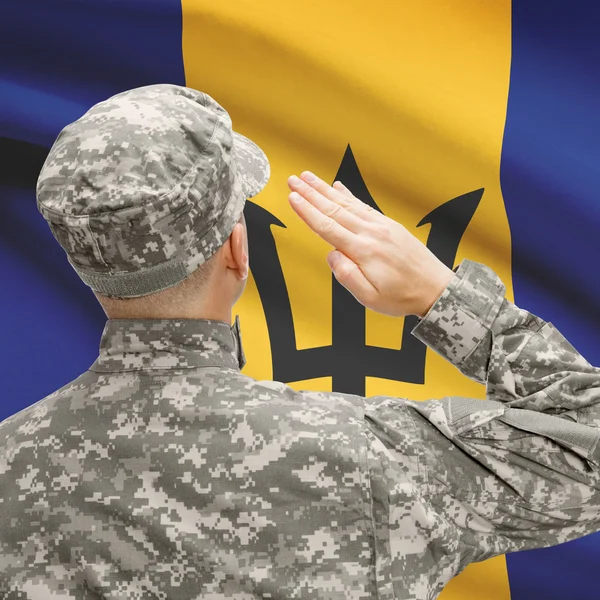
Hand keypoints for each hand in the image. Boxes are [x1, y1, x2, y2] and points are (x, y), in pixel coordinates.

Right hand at [287, 171, 454, 317]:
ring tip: (309, 177)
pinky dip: (349, 195)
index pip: (328, 227)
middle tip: (293, 180)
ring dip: (325, 189)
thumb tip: (331, 254)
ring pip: (347, 203)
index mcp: (363, 251)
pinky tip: (338, 187)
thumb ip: (346, 275)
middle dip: (311, 193)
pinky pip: (364, 205)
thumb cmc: (402, 296)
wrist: (436, 288)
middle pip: (334, 209)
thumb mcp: (369, 297)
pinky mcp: (389, 225)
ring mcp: (381, 226)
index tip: (292, 197)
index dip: (307, 211)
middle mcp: (371, 233)